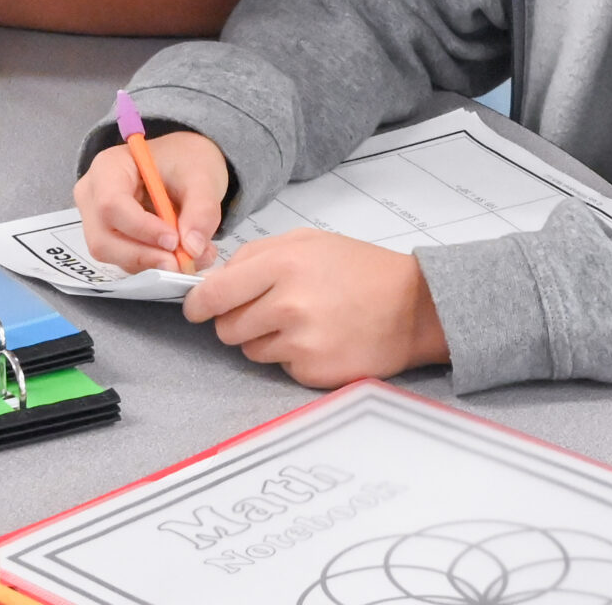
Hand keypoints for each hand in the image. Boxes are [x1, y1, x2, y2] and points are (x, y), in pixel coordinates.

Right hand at [77, 130, 227, 270]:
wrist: (184, 164)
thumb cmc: (185, 160)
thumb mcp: (203, 177)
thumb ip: (202, 210)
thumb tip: (193, 248)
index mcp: (109, 167)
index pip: (111, 204)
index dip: (142, 228)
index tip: (175, 239)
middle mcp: (93, 195)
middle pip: (103, 239)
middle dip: (144, 255)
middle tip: (182, 261)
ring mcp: (96, 220)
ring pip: (112, 255)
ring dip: (151, 263)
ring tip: (189, 257)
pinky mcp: (108, 239)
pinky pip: (124, 260)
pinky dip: (152, 263)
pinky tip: (178, 255)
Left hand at [183, 228, 448, 387]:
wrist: (413, 306)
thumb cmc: (360, 270)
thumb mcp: (309, 241)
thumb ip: (257, 255)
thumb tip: (213, 280)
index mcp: (282, 264)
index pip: (213, 294)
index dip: (198, 304)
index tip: (197, 308)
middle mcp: (287, 304)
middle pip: (226, 328)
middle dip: (236, 321)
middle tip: (266, 311)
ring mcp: (300, 341)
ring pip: (249, 350)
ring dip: (265, 339)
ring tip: (301, 323)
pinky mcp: (312, 371)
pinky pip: (279, 367)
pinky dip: (291, 357)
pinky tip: (319, 340)